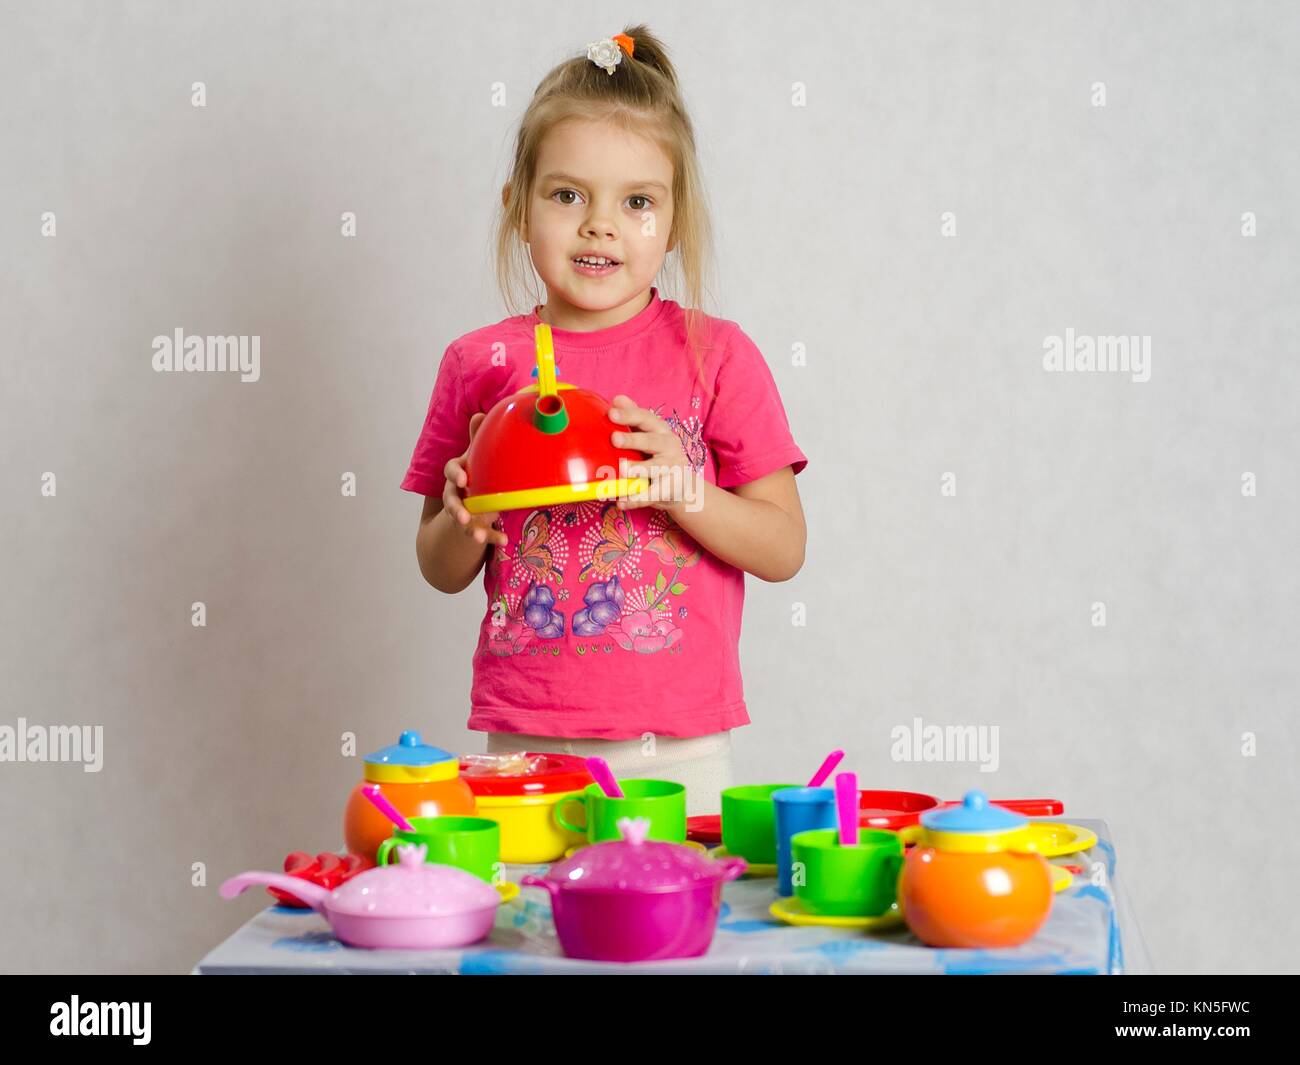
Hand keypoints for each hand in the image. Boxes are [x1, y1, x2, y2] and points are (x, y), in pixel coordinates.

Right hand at [442, 412, 506, 546]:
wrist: (468, 502)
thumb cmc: (475, 473)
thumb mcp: (476, 457)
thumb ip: (477, 439)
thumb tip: (481, 413)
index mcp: (457, 473)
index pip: (450, 471)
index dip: (455, 474)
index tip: (463, 480)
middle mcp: (455, 493)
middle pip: (450, 500)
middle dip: (455, 508)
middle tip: (462, 516)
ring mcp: (463, 511)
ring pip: (462, 521)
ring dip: (470, 529)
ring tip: (479, 537)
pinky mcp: (474, 525)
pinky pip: (482, 533)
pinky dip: (492, 537)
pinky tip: (505, 541)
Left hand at [607, 395, 695, 512]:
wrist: (682, 486)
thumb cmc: (658, 455)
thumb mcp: (649, 434)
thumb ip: (635, 417)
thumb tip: (618, 398)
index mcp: (661, 430)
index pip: (646, 418)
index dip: (629, 414)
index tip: (612, 412)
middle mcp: (669, 446)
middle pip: (651, 441)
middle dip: (633, 439)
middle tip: (614, 438)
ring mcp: (672, 468)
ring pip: (654, 468)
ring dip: (638, 469)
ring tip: (622, 470)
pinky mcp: (670, 489)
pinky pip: (651, 495)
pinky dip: (636, 499)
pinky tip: (621, 502)